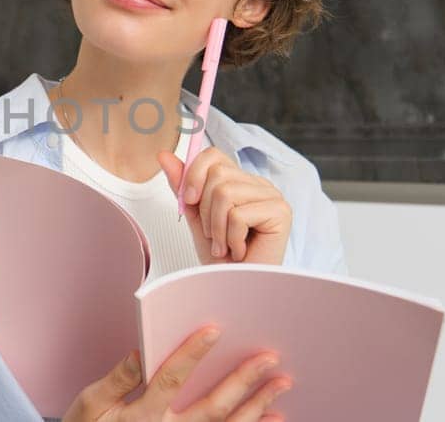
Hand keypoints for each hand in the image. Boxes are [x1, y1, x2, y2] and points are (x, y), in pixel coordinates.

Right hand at [62, 327, 291, 421]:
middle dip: (242, 381)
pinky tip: (272, 417)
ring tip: (281, 384)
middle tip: (269, 358)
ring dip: (257, 406)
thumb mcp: (90, 405)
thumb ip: (117, 380)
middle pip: (211, 407)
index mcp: (141, 416)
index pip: (170, 380)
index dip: (191, 355)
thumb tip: (140, 353)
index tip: (213, 330)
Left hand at [157, 148, 291, 264]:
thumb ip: (183, 186)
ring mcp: (273, 196)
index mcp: (241, 181)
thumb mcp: (195, 217)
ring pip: (225, 194)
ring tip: (224, 246)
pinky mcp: (281, 212)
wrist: (235, 289)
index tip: (187, 201)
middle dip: (205, 210)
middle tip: (213, 235)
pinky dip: (231, 239)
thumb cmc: (220, 258)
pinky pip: (238, 215)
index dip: (194, 175)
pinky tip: (239, 251)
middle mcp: (259, 184)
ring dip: (217, 228)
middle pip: (217, 174)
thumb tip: (164, 155)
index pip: (213, 155)